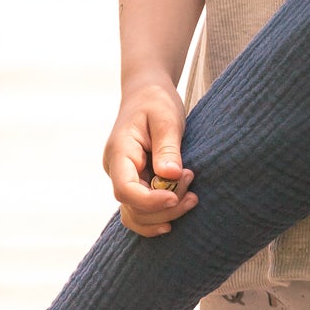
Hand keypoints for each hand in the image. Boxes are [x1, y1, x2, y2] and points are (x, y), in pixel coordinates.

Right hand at [102, 78, 197, 236]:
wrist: (147, 93)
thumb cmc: (157, 101)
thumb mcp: (166, 118)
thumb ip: (168, 147)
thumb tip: (170, 176)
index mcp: (119, 152)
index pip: (125, 189)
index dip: (150, 201)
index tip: (177, 196)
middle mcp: (116, 169)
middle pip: (132, 207)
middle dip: (165, 207)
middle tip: (192, 187)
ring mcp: (124, 178)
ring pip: (136, 214)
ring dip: (165, 215)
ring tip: (192, 198)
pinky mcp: (136, 183)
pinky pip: (141, 210)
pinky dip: (159, 215)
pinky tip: (180, 207)